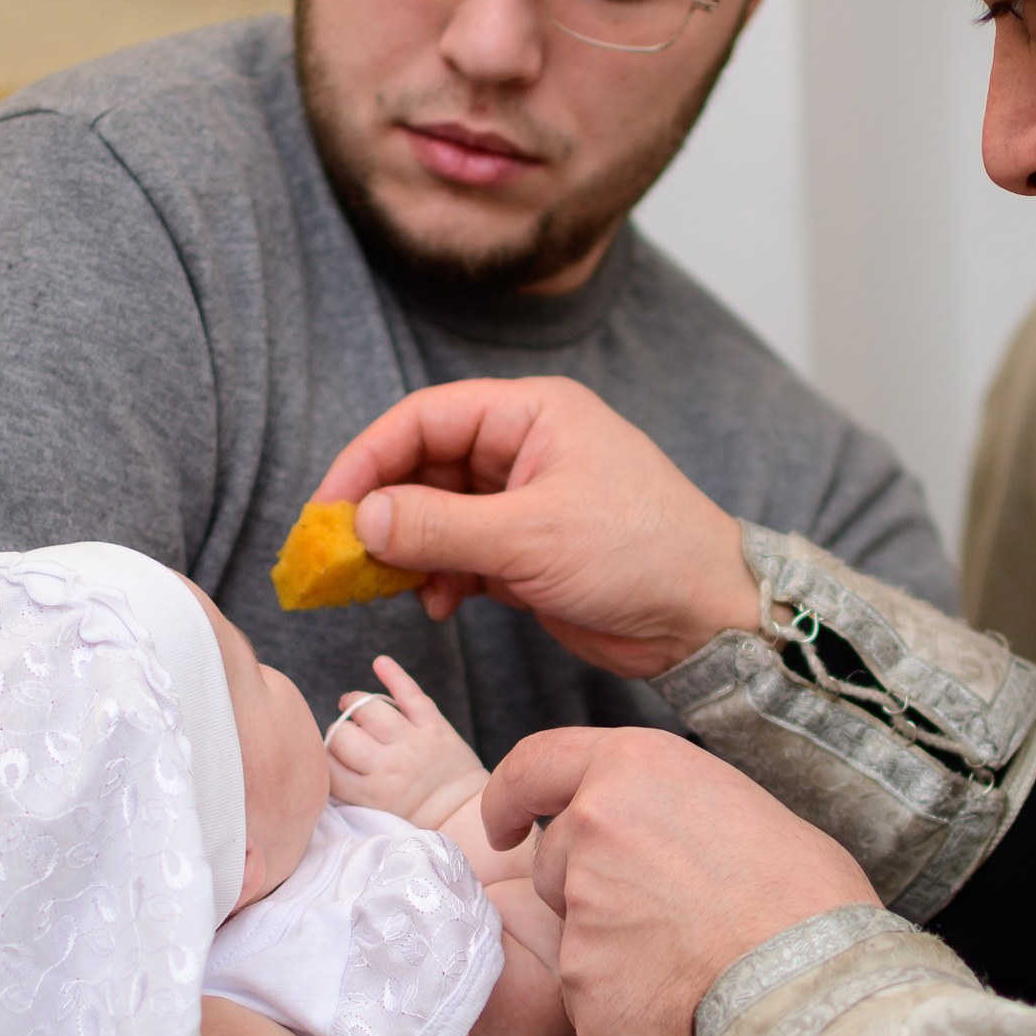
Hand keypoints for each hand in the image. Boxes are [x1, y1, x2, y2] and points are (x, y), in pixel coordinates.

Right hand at [312, 377, 760, 678]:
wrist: (707, 619)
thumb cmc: (643, 553)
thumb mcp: (533, 537)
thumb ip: (442, 527)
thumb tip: (363, 520)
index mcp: (532, 415)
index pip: (425, 418)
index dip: (368, 459)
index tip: (327, 508)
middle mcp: (524, 450)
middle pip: (424, 466)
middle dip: (382, 511)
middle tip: (340, 557)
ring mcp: (524, 503)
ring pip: (436, 515)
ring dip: (407, 551)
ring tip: (386, 586)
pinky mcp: (526, 554)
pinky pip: (459, 556)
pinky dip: (438, 578)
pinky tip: (435, 605)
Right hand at [326, 656, 487, 827]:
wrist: (465, 815)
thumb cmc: (418, 817)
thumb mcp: (375, 812)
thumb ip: (349, 787)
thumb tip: (324, 755)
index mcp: (369, 793)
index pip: (327, 764)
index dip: (324, 754)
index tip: (330, 753)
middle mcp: (387, 766)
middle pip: (342, 735)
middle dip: (338, 731)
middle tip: (344, 732)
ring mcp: (411, 743)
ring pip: (368, 710)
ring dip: (355, 703)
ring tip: (352, 705)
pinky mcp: (434, 727)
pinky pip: (410, 694)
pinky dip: (394, 674)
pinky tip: (380, 662)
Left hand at [480, 728, 881, 1035]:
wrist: (813, 983)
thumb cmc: (804, 896)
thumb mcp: (738, 808)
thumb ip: (668, 813)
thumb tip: (656, 840)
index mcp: (635, 768)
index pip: (535, 764)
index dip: (510, 797)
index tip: (503, 824)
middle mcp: (593, 827)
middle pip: (556, 861)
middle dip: (591, 888)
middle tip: (671, 916)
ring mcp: (580, 908)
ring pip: (575, 931)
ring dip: (614, 947)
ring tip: (691, 959)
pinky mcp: (580, 984)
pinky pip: (591, 993)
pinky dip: (625, 1002)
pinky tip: (681, 1000)